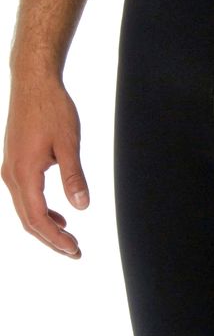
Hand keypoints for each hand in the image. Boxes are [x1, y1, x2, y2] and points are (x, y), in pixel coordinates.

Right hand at [1, 70, 89, 257]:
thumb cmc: (51, 108)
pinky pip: (24, 196)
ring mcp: (10, 169)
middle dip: (51, 240)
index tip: (74, 249)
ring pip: (25, 210)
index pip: (38, 218)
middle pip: (28, 220)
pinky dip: (39, 211)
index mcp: (24, 172)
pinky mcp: (14, 163)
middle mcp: (11, 175)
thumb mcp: (69, 143)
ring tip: (68, 239)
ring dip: (45, 227)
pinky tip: (58, 216)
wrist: (32, 84)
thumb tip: (81, 205)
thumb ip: (73, 176)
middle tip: (75, 252)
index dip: (56, 239)